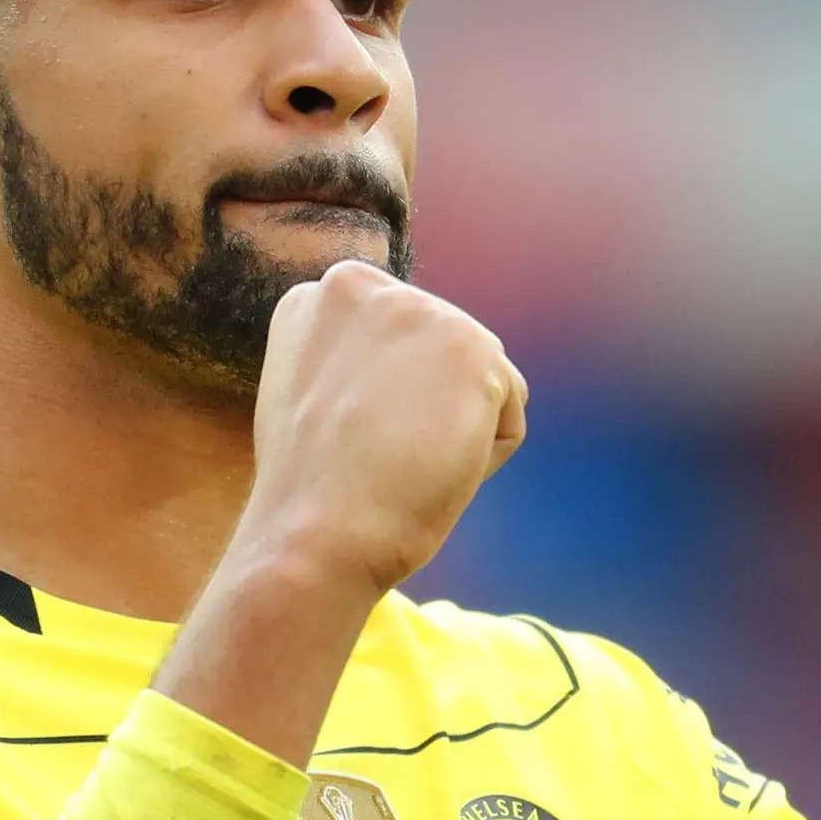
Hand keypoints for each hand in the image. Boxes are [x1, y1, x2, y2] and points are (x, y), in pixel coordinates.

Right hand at [237, 259, 527, 596]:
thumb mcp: (313, 395)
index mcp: (321, 298)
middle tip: (376, 454)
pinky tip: (432, 468)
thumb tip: (410, 370)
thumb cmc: (313, 491)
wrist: (317, 534)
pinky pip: (507, 416)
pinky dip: (484, 459)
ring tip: (400, 461)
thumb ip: (356, 360)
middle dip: (424, 411)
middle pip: (440, 358)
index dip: (382, 403)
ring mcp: (422, 311)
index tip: (348, 436)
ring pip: (478, 384)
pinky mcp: (474, 349)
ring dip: (454, 433)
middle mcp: (367, 285)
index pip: (397, 343)